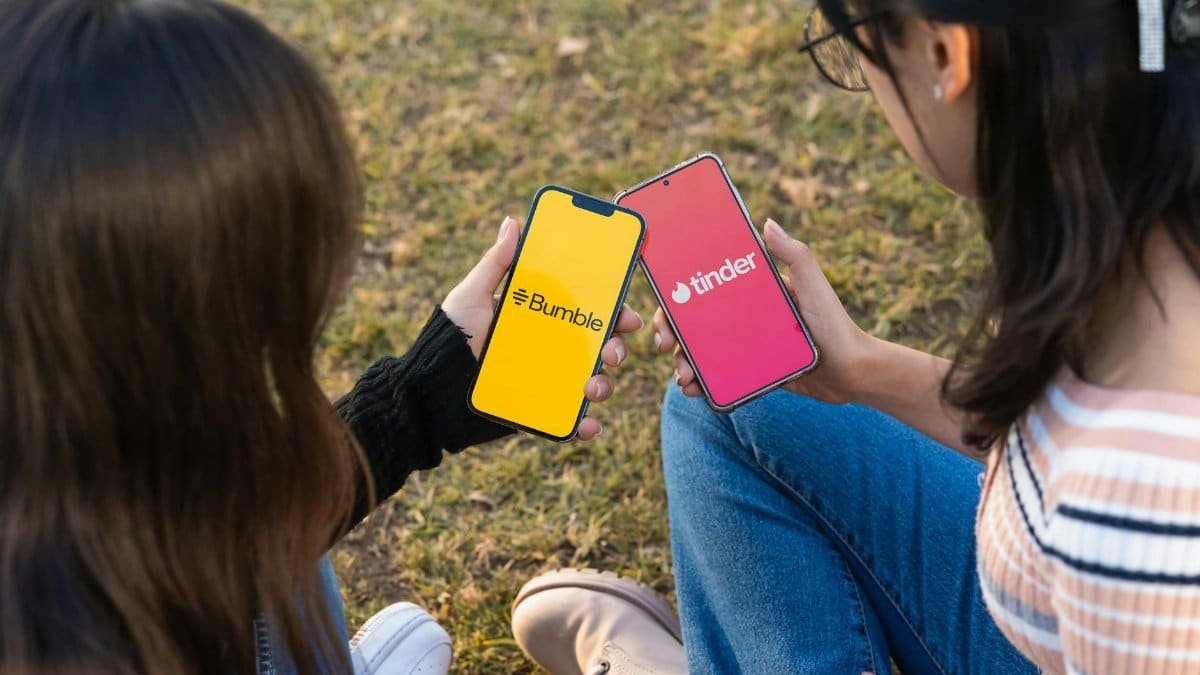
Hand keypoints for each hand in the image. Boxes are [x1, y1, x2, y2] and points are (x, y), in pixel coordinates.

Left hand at [442, 216, 644, 439]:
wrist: (428, 389)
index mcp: (542, 317)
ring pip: (591, 383)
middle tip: (614, 351)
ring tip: (592, 388)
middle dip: (616, 347)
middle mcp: (550, 349)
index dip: (615, 311)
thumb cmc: (449, 336)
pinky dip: (584, 425)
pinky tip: (588, 425)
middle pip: (598, 346)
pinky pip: (568, 421)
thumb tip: (513, 223)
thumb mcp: (471, 295)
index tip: (628, 315)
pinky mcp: (537, 411)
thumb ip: (494, 263)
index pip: (588, 310)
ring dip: (603, 385)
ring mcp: (547, 382)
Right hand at [653, 218, 873, 405]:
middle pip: (696, 324)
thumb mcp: (812, 285)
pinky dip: (702, 384)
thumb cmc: (835, 323)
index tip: (666, 315)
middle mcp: (745, 319)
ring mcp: (746, 347)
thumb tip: (767, 223)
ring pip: (703, 353)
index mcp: (752, 295)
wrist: (853, 372)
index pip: (705, 292)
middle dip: (673, 336)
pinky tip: (694, 390)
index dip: (678, 302)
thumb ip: (794, 254)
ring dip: (684, 364)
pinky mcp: (753, 373)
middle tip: (666, 347)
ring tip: (683, 377)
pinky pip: (720, 378)